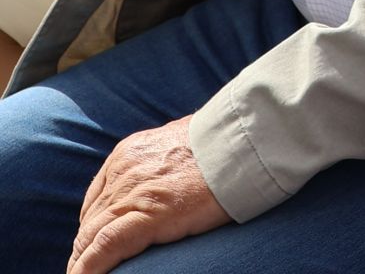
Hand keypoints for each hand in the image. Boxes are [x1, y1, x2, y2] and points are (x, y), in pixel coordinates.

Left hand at [69, 115, 229, 272]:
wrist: (247, 138)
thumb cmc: (228, 140)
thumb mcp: (184, 140)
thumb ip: (167, 159)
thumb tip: (174, 175)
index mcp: (130, 152)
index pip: (100, 198)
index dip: (96, 224)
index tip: (97, 241)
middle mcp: (124, 171)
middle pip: (91, 219)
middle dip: (86, 246)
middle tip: (88, 267)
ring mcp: (133, 192)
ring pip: (90, 236)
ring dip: (83, 260)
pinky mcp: (148, 215)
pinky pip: (104, 247)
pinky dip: (89, 267)